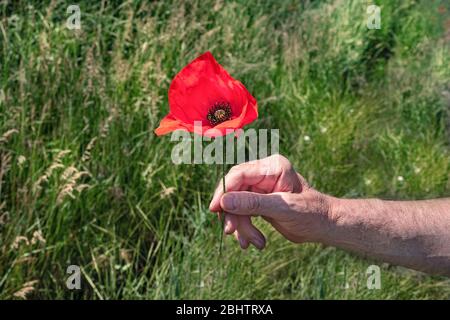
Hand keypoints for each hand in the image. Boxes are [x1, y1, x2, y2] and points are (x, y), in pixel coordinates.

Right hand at [209, 155, 332, 248]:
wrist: (325, 226)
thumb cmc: (312, 213)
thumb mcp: (282, 208)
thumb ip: (253, 203)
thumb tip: (225, 201)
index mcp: (272, 167)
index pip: (239, 175)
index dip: (224, 191)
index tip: (215, 209)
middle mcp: (264, 174)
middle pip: (234, 191)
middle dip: (233, 214)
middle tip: (231, 232)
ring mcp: (261, 188)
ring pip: (236, 205)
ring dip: (241, 225)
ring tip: (252, 242)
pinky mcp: (259, 201)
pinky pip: (243, 213)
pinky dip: (246, 228)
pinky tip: (255, 242)